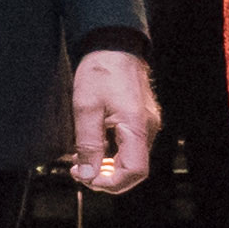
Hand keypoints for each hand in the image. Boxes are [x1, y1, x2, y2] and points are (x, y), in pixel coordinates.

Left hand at [66, 45, 156, 194]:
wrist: (113, 43)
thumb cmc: (100, 71)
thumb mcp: (86, 108)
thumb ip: (88, 145)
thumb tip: (88, 175)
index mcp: (137, 127)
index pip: (134, 172)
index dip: (110, 183)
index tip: (86, 178)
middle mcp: (149, 128)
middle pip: (134, 170)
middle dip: (107, 178)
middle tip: (79, 171)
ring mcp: (148, 123)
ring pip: (133, 159)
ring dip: (109, 167)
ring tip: (83, 161)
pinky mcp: (142, 119)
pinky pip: (132, 147)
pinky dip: (115, 155)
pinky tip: (96, 148)